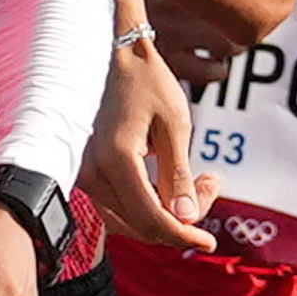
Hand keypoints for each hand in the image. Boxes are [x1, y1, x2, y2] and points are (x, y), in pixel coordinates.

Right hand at [85, 42, 217, 252]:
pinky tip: (170, 185)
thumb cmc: (147, 80)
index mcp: (116, 159)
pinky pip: (117, 204)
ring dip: (164, 215)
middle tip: (212, 187)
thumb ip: (178, 175)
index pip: (152, 219)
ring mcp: (84, 173)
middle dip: (180, 222)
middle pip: (140, 225)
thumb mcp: (174, 124)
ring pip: (127, 220)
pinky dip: (147, 205)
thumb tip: (185, 219)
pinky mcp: (86, 171)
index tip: (210, 243)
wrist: (112, 52)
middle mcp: (92, 172)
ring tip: (200, 182)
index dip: (184, 237)